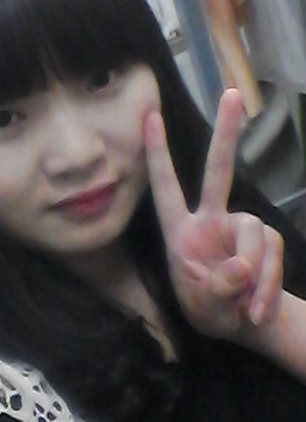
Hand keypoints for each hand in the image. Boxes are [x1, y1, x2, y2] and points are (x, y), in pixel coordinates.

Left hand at [144, 88, 283, 339]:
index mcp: (181, 231)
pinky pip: (273, 256)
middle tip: (233, 94)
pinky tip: (256, 310)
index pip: (165, 188)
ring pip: (256, 234)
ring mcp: (240, 227)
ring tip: (246, 309)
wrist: (244, 326)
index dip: (157, 154)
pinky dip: (268, 287)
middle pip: (218, 172)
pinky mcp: (266, 240)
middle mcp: (210, 220)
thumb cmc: (209, 310)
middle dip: (226, 134)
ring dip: (257, 278)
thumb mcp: (203, 307)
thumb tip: (243, 264)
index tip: (149, 116)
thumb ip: (217, 287)